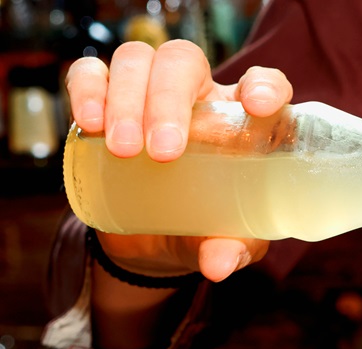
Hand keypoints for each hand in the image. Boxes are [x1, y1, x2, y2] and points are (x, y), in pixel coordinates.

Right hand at [64, 40, 291, 281]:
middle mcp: (200, 97)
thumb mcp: (229, 243)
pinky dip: (87, 90)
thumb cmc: (208, 230)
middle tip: (163, 151)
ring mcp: (150, 94)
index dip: (265, 85)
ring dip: (128, 99)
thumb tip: (218, 266)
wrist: (154, 243)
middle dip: (170, 100)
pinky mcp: (106, 103)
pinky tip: (90, 124)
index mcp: (243, 123)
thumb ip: (231, 249)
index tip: (257, 106)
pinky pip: (90, 74)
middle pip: (185, 62)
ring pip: (138, 60)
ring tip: (125, 150)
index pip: (264, 84)